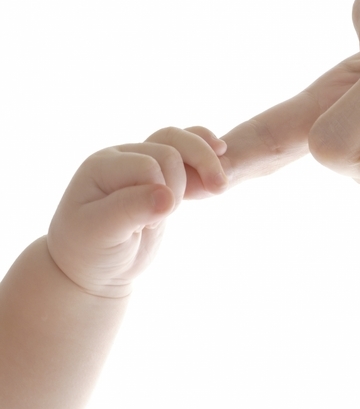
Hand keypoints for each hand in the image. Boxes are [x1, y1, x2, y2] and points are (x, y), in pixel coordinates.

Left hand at [47, 126, 227, 295]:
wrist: (94, 267)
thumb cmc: (89, 250)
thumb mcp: (101, 233)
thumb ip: (130, 210)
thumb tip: (168, 197)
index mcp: (102, 165)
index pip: (147, 165)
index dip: (159, 191)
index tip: (148, 222)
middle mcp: (123, 157)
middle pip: (169, 148)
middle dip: (181, 180)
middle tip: (172, 213)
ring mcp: (143, 165)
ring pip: (181, 142)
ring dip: (204, 160)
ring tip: (220, 185)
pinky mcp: (162, 178)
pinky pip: (187, 153)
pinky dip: (206, 155)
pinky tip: (222, 154)